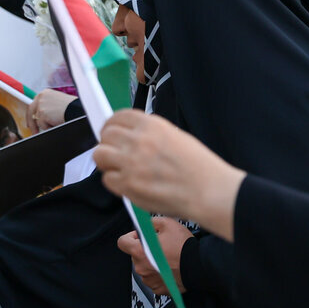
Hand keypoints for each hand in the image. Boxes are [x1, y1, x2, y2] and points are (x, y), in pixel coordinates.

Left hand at [26, 88, 72, 133]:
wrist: (76, 110)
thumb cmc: (71, 107)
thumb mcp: (57, 103)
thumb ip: (47, 106)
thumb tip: (41, 116)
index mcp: (45, 93)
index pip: (34, 104)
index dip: (32, 113)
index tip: (31, 120)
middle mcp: (41, 97)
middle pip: (30, 111)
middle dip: (31, 123)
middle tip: (34, 131)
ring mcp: (41, 104)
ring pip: (38, 120)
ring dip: (46, 124)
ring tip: (56, 122)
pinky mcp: (42, 113)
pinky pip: (42, 125)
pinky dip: (49, 127)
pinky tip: (56, 122)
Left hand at [94, 109, 244, 240]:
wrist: (209, 191)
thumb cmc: (199, 166)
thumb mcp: (176, 135)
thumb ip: (150, 133)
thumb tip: (130, 135)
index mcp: (152, 125)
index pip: (118, 116)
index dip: (111, 124)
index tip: (110, 131)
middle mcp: (138, 141)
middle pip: (106, 135)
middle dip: (107, 143)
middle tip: (114, 152)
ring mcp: (131, 163)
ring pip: (99, 154)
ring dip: (105, 161)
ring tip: (116, 167)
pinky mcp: (128, 185)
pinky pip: (107, 179)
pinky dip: (114, 181)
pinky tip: (126, 183)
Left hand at [117, 217, 190, 294]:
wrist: (199, 266)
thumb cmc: (183, 247)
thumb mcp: (167, 224)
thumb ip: (150, 223)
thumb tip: (144, 225)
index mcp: (139, 252)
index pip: (122, 242)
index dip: (130, 237)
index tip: (140, 237)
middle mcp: (141, 268)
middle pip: (135, 255)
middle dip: (145, 249)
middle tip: (160, 246)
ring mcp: (149, 280)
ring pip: (144, 267)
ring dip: (151, 262)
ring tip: (167, 258)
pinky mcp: (158, 288)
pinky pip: (153, 278)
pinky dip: (159, 273)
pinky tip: (170, 268)